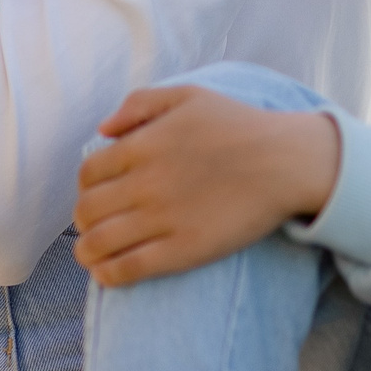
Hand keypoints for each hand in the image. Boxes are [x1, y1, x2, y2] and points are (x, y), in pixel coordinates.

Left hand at [72, 86, 340, 286]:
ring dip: (86, 251)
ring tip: (93, 253)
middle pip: (86, 211)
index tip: (100, 193)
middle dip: (84, 219)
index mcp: (142, 146)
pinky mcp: (181, 251)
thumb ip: (140, 103)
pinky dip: (107, 275)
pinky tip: (107, 272)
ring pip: (97, 244)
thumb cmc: (240, 125)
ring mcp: (161, 220)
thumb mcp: (189, 95)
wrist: (286, 162)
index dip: (87, 186)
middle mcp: (144, 183)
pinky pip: (127, 269)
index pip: (87, 174)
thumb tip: (103, 129)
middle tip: (96, 223)